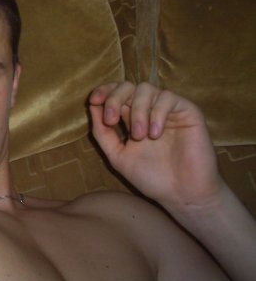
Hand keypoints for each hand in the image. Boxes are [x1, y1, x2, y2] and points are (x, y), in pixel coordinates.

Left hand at [88, 82, 223, 210]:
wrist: (181, 194)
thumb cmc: (151, 177)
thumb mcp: (117, 156)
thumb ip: (102, 133)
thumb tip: (91, 106)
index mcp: (131, 118)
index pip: (116, 93)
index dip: (104, 91)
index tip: (94, 101)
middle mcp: (149, 110)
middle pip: (128, 86)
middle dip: (115, 98)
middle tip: (111, 120)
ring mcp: (168, 109)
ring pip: (146, 89)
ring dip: (136, 110)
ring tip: (139, 136)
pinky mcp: (188, 111)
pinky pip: (167, 98)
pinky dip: (157, 113)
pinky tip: (155, 134)